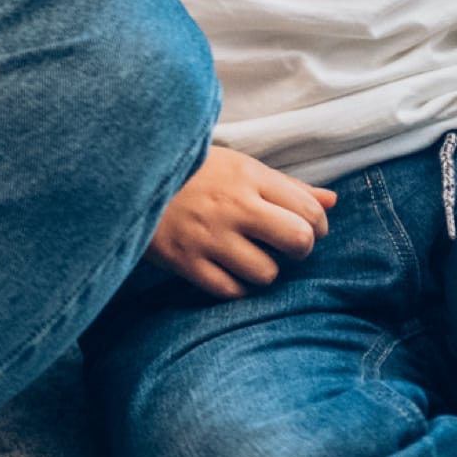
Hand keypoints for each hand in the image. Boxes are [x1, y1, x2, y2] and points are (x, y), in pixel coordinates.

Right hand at [147, 144, 336, 297]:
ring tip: (244, 256)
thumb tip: (333, 200)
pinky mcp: (184, 260)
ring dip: (262, 269)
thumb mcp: (236, 166)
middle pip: (298, 241)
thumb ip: (286, 185)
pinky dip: (234, 285)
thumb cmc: (189, 172)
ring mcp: (207, 235)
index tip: (301, 227)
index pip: (310, 211)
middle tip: (281, 246)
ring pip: (267, 273)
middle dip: (298, 250)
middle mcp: (231, 205)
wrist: (123, 175)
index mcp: (246, 176)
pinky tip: (223, 268)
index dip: (316, 226)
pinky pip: (231, 291)